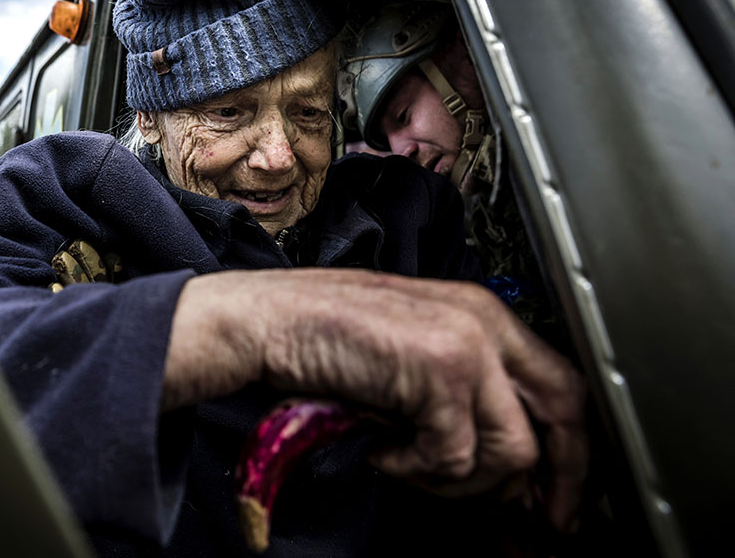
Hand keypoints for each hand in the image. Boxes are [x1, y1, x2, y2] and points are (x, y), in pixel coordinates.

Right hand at [165, 268, 586, 532]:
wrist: (267, 321)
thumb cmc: (324, 337)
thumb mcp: (409, 354)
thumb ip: (461, 392)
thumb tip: (502, 460)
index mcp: (480, 313)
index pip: (561, 382)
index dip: (569, 446)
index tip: (558, 495)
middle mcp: (483, 321)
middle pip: (567, 410)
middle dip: (558, 478)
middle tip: (537, 521)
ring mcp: (467, 343)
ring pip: (512, 449)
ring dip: (460, 479)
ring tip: (408, 463)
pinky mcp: (441, 371)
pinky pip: (456, 457)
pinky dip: (415, 469)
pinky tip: (381, 448)